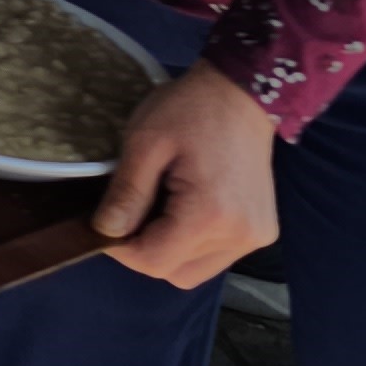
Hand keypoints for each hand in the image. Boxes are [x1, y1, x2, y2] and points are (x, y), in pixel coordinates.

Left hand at [92, 66, 280, 288]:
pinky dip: (192, 243)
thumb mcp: (145, 143)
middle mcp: (239, 236)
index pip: (153, 260)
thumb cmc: (190, 110)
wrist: (242, 93)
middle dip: (144, 250)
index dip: (121, 248)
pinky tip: (183, 210)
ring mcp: (255, 237)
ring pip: (194, 269)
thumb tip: (104, 231)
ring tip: (160, 206)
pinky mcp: (261, 232)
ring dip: (169, 249)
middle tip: (131, 211)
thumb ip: (126, 193)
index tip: (106, 222)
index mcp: (210, 216)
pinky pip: (215, 256)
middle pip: (174, 271)